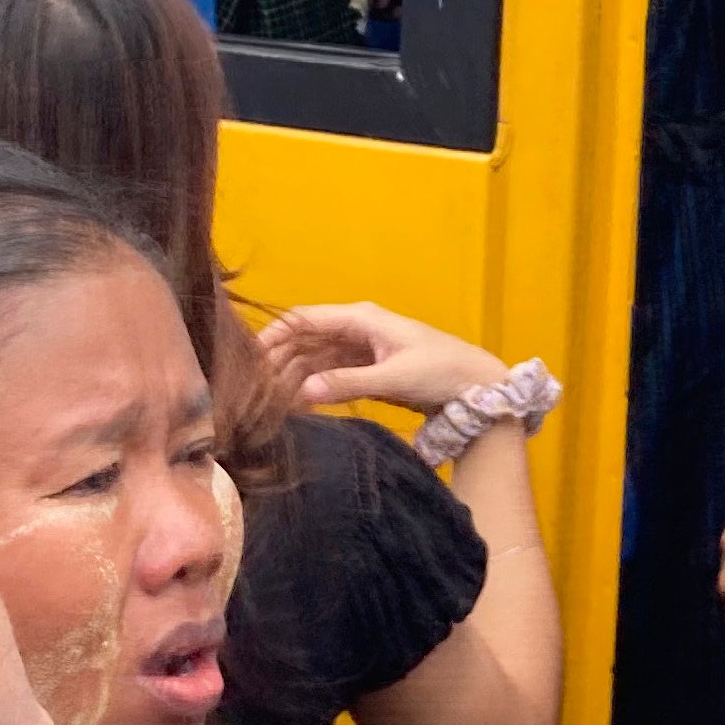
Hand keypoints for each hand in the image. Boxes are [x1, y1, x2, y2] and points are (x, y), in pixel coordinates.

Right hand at [259, 302, 508, 416]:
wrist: (476, 386)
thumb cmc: (440, 372)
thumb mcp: (393, 377)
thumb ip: (347, 383)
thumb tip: (302, 392)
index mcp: (361, 319)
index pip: (304, 319)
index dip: (273, 336)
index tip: (248, 361)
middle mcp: (356, 328)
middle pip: (304, 339)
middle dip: (278, 361)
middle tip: (254, 391)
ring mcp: (360, 348)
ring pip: (313, 358)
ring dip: (293, 377)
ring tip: (271, 404)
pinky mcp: (366, 368)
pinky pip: (329, 373)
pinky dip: (312, 386)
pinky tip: (297, 405)